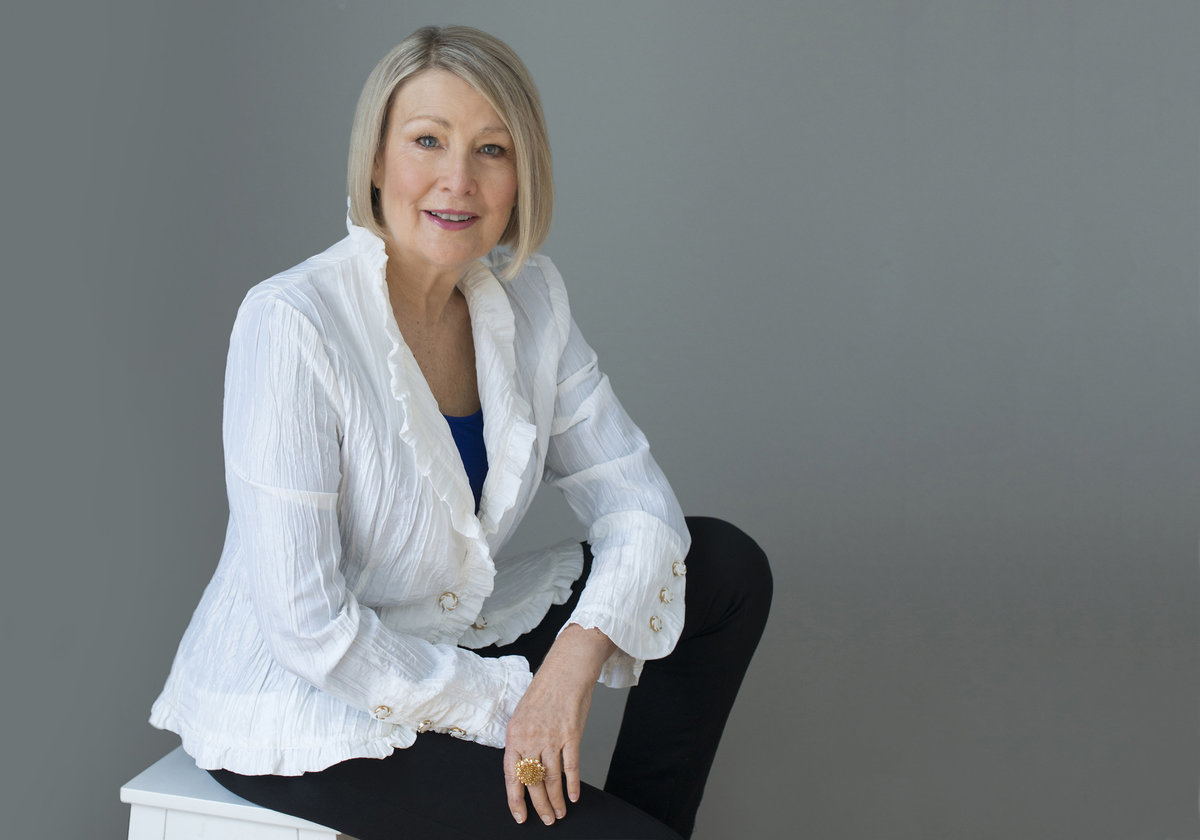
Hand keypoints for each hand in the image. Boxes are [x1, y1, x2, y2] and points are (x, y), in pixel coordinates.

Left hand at [504, 624, 614, 825]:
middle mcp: (531, 739)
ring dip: (556, 800)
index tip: (520, 816)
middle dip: (539, 806)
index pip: (512, 775)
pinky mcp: (571, 735)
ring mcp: (551, 738)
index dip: (515, 799)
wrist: (565, 672)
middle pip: (533, 782)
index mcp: (514, 735)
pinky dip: (573, 784)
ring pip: (552, 779)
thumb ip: (520, 741)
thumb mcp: (521, 716)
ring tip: (560, 813)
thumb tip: (522, 766)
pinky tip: (574, 796)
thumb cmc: (544, 692)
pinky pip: (571, 766)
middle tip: (546, 820)